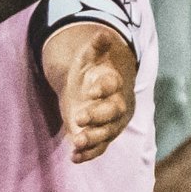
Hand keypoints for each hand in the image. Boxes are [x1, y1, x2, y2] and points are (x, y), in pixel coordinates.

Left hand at [39, 19, 136, 163]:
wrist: (92, 89)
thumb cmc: (91, 71)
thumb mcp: (90, 57)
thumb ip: (97, 47)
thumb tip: (102, 33)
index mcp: (115, 84)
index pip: (113, 86)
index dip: (103, 88)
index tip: (90, 90)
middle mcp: (117, 106)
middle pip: (112, 113)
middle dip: (97, 116)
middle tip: (79, 118)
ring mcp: (110, 124)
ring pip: (106, 134)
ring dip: (92, 139)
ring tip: (76, 142)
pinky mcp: (101, 137)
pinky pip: (98, 149)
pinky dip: (87, 155)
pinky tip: (74, 158)